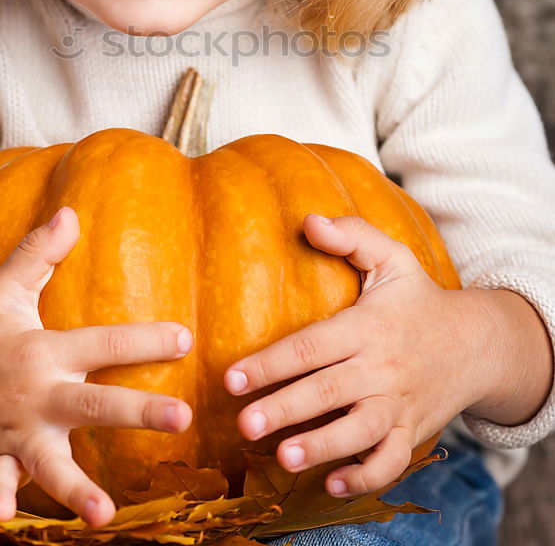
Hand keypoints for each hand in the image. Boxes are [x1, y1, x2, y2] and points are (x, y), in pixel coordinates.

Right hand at [0, 207, 192, 526]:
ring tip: (106, 515)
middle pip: (93, 403)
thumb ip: (38, 253)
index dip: (147, 339)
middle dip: (138, 411)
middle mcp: (36, 392)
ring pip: (50, 462)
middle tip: (180, 418)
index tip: (186, 340)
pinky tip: (7, 520)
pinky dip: (3, 497)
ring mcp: (15, 430)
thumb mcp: (5, 289)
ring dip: (77, 488)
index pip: (106, 341)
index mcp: (45, 350)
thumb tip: (69, 212)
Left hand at [223, 214, 483, 497]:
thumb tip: (308, 221)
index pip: (312, 346)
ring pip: (360, 432)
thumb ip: (351, 234)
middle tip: (244, 424)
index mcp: (368, 326)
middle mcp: (382, 368)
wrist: (477, 344)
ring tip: (284, 459)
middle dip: (285, 409)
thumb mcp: (392, 257)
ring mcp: (398, 404)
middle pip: (329, 391)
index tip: (232, 377)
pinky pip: (391, 463)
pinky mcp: (411, 433)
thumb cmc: (418, 298)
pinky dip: (366, 479)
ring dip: (323, 447)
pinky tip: (332, 486)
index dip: (271, 362)